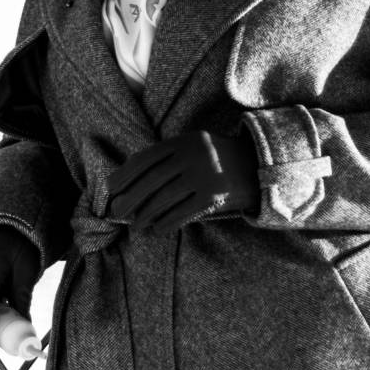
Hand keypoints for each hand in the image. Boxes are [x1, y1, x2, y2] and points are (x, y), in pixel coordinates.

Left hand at [107, 130, 259, 233]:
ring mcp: (204, 175)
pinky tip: (157, 229)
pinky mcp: (214, 196)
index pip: (145, 158)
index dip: (125, 174)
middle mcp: (192, 155)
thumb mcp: (193, 147)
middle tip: (115, 211)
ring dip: (146, 214)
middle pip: (151, 179)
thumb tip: (130, 181)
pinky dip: (167, 222)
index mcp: (183, 141)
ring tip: (135, 224)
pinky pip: (184, 212)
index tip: (111, 188)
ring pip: (165, 197)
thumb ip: (167, 158)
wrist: (259, 166)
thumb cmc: (217, 160)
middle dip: (130, 197)